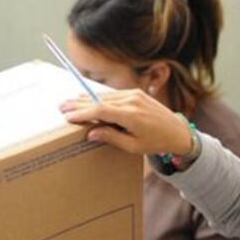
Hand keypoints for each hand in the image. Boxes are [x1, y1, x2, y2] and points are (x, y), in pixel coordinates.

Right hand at [59, 89, 190, 155]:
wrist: (177, 131)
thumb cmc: (157, 142)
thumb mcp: (133, 146)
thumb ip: (111, 137)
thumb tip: (91, 132)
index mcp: (131, 116)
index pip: (100, 111)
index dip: (82, 113)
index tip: (68, 116)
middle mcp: (132, 101)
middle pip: (99, 100)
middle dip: (79, 103)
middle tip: (62, 106)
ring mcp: (135, 94)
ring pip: (105, 95)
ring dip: (87, 99)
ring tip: (70, 103)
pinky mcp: (136, 93)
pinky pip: (113, 94)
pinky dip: (99, 97)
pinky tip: (88, 99)